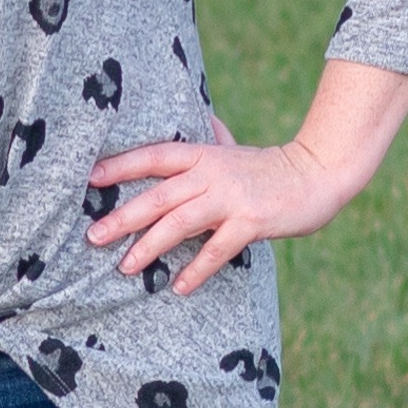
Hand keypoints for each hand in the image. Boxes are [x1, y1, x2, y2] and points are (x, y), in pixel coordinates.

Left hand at [86, 112, 349, 297]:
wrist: (317, 174)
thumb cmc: (270, 166)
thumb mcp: (235, 148)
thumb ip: (214, 137)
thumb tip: (202, 120)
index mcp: (202, 154)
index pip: (154, 156)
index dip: (121, 165)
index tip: (90, 178)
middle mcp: (212, 173)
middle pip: (158, 195)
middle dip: (123, 216)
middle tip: (93, 235)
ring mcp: (231, 198)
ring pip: (180, 222)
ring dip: (149, 246)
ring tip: (125, 267)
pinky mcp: (251, 222)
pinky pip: (217, 249)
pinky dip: (197, 270)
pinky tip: (179, 286)